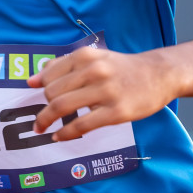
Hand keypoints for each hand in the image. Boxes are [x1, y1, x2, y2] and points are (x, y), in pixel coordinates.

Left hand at [27, 46, 177, 140]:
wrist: (160, 75)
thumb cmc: (122, 69)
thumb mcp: (94, 58)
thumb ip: (63, 66)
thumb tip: (32, 80)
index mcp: (85, 56)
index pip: (49, 74)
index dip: (39, 88)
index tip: (33, 96)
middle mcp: (94, 71)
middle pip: (52, 92)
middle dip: (43, 107)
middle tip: (43, 116)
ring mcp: (106, 92)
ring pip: (62, 107)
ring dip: (46, 120)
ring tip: (42, 128)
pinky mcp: (116, 112)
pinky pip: (81, 124)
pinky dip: (65, 133)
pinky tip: (59, 136)